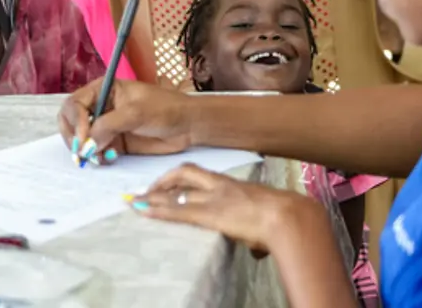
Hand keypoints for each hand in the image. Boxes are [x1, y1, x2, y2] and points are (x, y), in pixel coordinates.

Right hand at [58, 78, 190, 163]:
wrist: (187, 126)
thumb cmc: (166, 109)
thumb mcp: (136, 113)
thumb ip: (109, 126)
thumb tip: (87, 144)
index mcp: (104, 89)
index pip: (75, 104)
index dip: (75, 121)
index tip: (83, 138)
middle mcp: (101, 106)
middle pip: (71, 121)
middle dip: (74, 138)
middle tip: (82, 153)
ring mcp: (107, 125)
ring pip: (81, 138)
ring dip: (85, 150)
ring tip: (98, 158)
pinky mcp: (114, 142)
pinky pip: (95, 151)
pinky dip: (96, 157)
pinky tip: (108, 159)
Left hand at [127, 164, 321, 254]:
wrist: (287, 215)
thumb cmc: (283, 218)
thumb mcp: (264, 218)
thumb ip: (254, 230)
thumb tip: (256, 248)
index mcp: (233, 184)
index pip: (201, 175)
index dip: (182, 178)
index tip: (168, 184)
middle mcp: (219, 186)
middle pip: (185, 173)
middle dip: (164, 180)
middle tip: (147, 190)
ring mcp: (212, 198)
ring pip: (175, 192)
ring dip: (153, 197)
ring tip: (133, 201)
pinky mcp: (208, 213)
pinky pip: (176, 210)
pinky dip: (157, 210)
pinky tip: (142, 209)